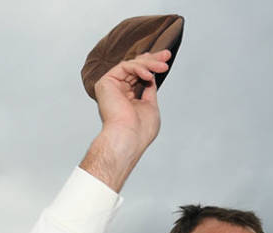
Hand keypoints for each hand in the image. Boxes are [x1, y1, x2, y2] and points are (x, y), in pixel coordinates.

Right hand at [80, 50, 171, 191]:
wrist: (129, 136)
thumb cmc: (140, 130)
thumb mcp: (150, 106)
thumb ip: (149, 91)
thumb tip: (152, 78)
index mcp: (125, 98)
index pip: (137, 76)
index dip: (150, 65)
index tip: (165, 60)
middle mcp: (116, 91)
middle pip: (135, 68)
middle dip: (152, 60)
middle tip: (167, 55)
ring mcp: (110, 86)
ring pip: (131, 65)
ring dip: (149, 64)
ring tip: (162, 67)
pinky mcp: (105, 82)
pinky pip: (124, 67)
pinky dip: (139, 68)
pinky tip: (149, 75)